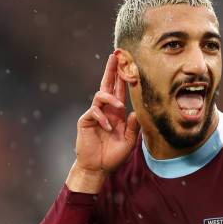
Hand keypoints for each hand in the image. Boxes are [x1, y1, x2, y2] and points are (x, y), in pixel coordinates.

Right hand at [66, 54, 139, 192]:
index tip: (128, 63)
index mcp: (117, 113)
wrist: (98, 168)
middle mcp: (106, 110)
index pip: (120, 91)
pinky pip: (94, 112)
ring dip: (110, 98)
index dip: (123, 78)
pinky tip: (107, 128)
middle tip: (115, 55)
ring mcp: (95, 114)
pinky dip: (102, 118)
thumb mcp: (129, 142)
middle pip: (107, 85)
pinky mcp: (85, 121)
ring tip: (118, 106)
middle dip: (111, 70)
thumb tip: (137, 112)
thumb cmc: (113, 155)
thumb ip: (134, 127)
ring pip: (100, 95)